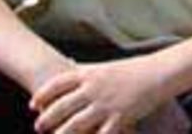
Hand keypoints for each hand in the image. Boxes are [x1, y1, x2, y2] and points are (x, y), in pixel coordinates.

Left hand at [31, 56, 165, 133]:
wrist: (158, 73)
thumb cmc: (133, 69)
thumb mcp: (106, 66)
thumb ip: (87, 70)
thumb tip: (69, 66)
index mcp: (90, 73)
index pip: (59, 83)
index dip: (44, 94)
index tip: (33, 103)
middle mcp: (94, 88)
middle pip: (63, 106)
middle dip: (48, 118)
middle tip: (38, 126)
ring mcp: (105, 104)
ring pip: (75, 125)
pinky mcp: (118, 118)